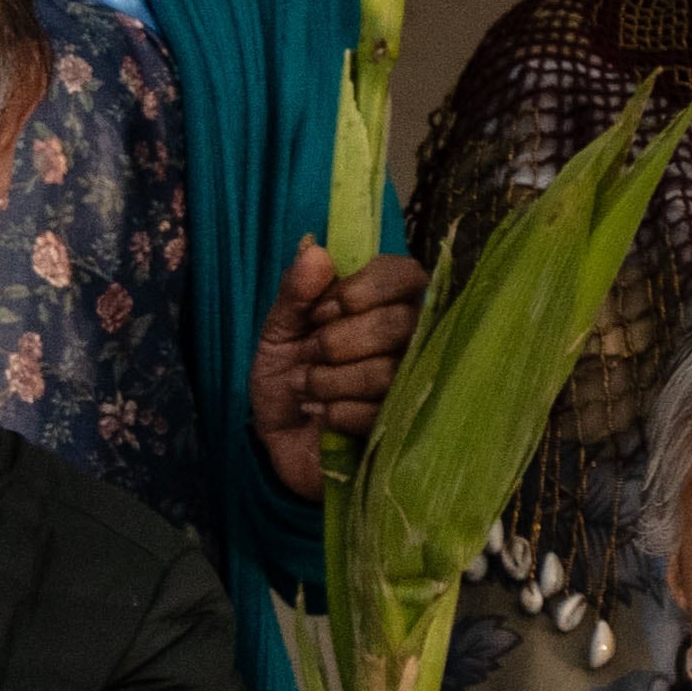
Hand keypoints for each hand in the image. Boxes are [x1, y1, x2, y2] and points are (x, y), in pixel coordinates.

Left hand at [249, 242, 427, 504]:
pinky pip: (378, 411)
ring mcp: (414, 384)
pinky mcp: (405, 427)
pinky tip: (319, 416)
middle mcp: (412, 340)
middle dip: (337, 341)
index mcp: (385, 306)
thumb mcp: (278, 332)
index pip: (406, 274)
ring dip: (329, 381)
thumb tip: (313, 248)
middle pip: (400, 323)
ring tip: (307, 388)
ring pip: (388, 370)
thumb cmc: (287, 379)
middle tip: (310, 354)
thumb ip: (294, 292)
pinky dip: (334, 413)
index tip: (323, 309)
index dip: (366, 288)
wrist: (277, 442)